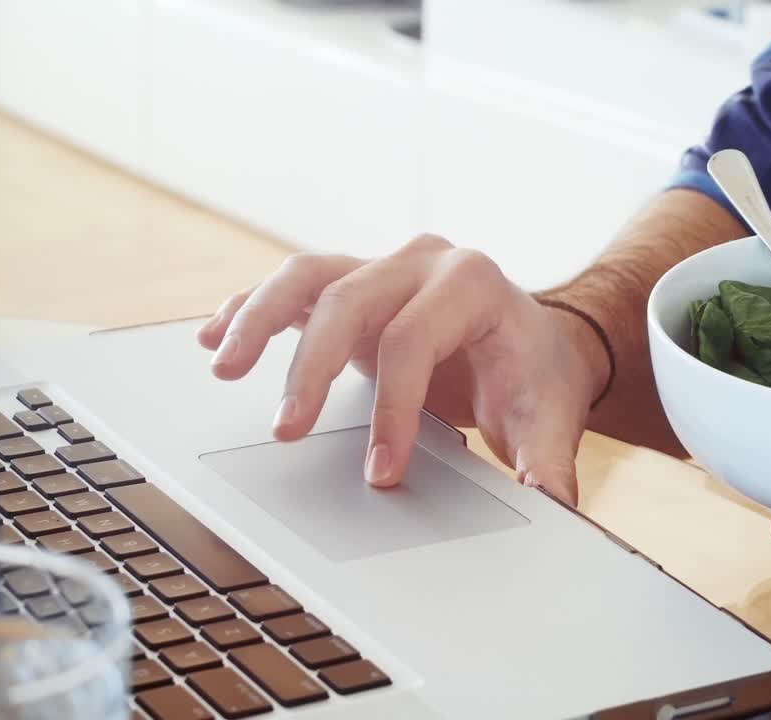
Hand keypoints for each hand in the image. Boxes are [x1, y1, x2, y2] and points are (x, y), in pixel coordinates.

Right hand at [196, 235, 607, 505]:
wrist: (538, 341)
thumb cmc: (540, 375)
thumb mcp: (553, 417)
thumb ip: (548, 462)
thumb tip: (548, 506)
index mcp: (475, 284)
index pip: (415, 340)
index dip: (393, 409)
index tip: (380, 473)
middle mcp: (424, 262)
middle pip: (349, 300)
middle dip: (311, 368)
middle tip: (288, 433)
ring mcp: (385, 266)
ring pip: (308, 275)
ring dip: (259, 319)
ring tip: (223, 366)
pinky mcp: (355, 283)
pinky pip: (296, 286)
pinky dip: (252, 307)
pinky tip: (217, 338)